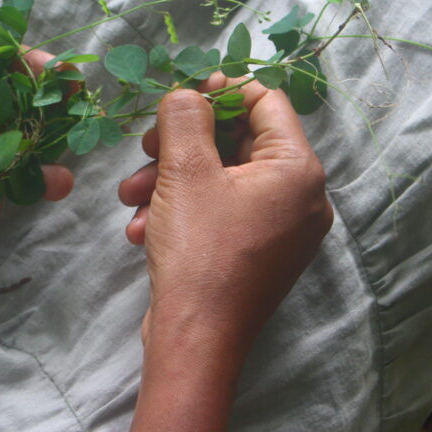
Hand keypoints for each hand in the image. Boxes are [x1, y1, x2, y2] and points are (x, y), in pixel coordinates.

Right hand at [119, 76, 331, 431]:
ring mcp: (281, 230)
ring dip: (171, 179)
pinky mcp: (258, 254)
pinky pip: (222, 213)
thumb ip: (185, 116)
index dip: (222, 90)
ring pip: (222, 179)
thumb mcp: (185, 170)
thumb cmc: (199, 252)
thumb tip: (187, 94)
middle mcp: (302, 198)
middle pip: (240, 141)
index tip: (182, 95)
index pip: (266, 101)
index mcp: (299, 170)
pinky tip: (142, 228)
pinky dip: (182, 211)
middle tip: (146, 147)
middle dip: (183, 143)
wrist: (195, 341)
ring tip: (130, 195)